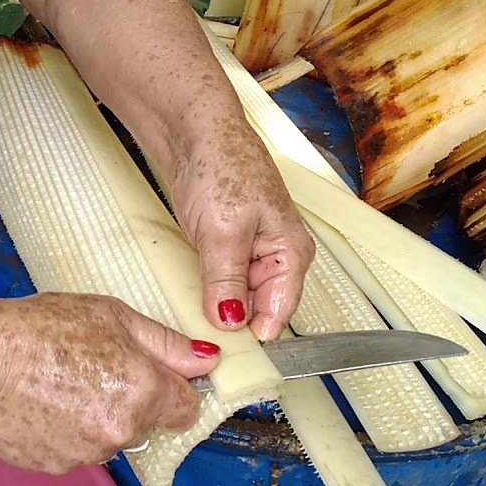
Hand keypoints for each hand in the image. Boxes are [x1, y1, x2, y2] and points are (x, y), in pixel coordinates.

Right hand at [0, 293, 217, 472]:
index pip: (187, 410)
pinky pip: (75, 452)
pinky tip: (41, 406)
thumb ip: (165, 343)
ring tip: (59, 387)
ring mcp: (89, 454)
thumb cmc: (41, 329)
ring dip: (95, 420)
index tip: (154, 377)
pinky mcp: (58, 468)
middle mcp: (123, 430)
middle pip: (146, 425)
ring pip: (109, 440)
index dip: (173, 391)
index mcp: (145, 391)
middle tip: (91, 371)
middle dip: (130, 403)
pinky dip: (65, 434)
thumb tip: (207, 360)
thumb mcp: (111, 315)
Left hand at [170, 122, 314, 340]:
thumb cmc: (221, 167)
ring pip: (238, 302)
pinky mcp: (230, 252)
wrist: (196, 135)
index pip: (279, 314)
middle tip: (204, 336)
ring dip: (218, 309)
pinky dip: (208, 293)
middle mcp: (278, 259)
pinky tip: (194, 296)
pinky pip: (223, 286)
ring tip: (197, 311)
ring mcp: (253, 256)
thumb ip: (227, 282)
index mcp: (291, 254)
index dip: (253, 336)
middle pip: (260, 312)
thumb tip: (230, 322)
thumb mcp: (223, 233)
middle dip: (234, 325)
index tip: (225, 351)